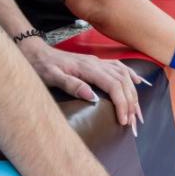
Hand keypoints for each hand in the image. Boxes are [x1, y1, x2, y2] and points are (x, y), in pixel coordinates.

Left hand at [19, 40, 142, 129]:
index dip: (122, 103)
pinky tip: (138, 83)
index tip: (123, 120)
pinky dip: (131, 76)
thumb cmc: (42, 66)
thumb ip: (71, 85)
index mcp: (88, 68)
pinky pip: (119, 67)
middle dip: (131, 103)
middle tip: (132, 123)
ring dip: (133, 93)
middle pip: (123, 82)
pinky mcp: (97, 63)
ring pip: (124, 76)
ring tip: (136, 111)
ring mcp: (98, 62)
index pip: (113, 85)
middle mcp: (97, 63)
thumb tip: (91, 96)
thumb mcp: (52, 77)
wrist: (36, 52)